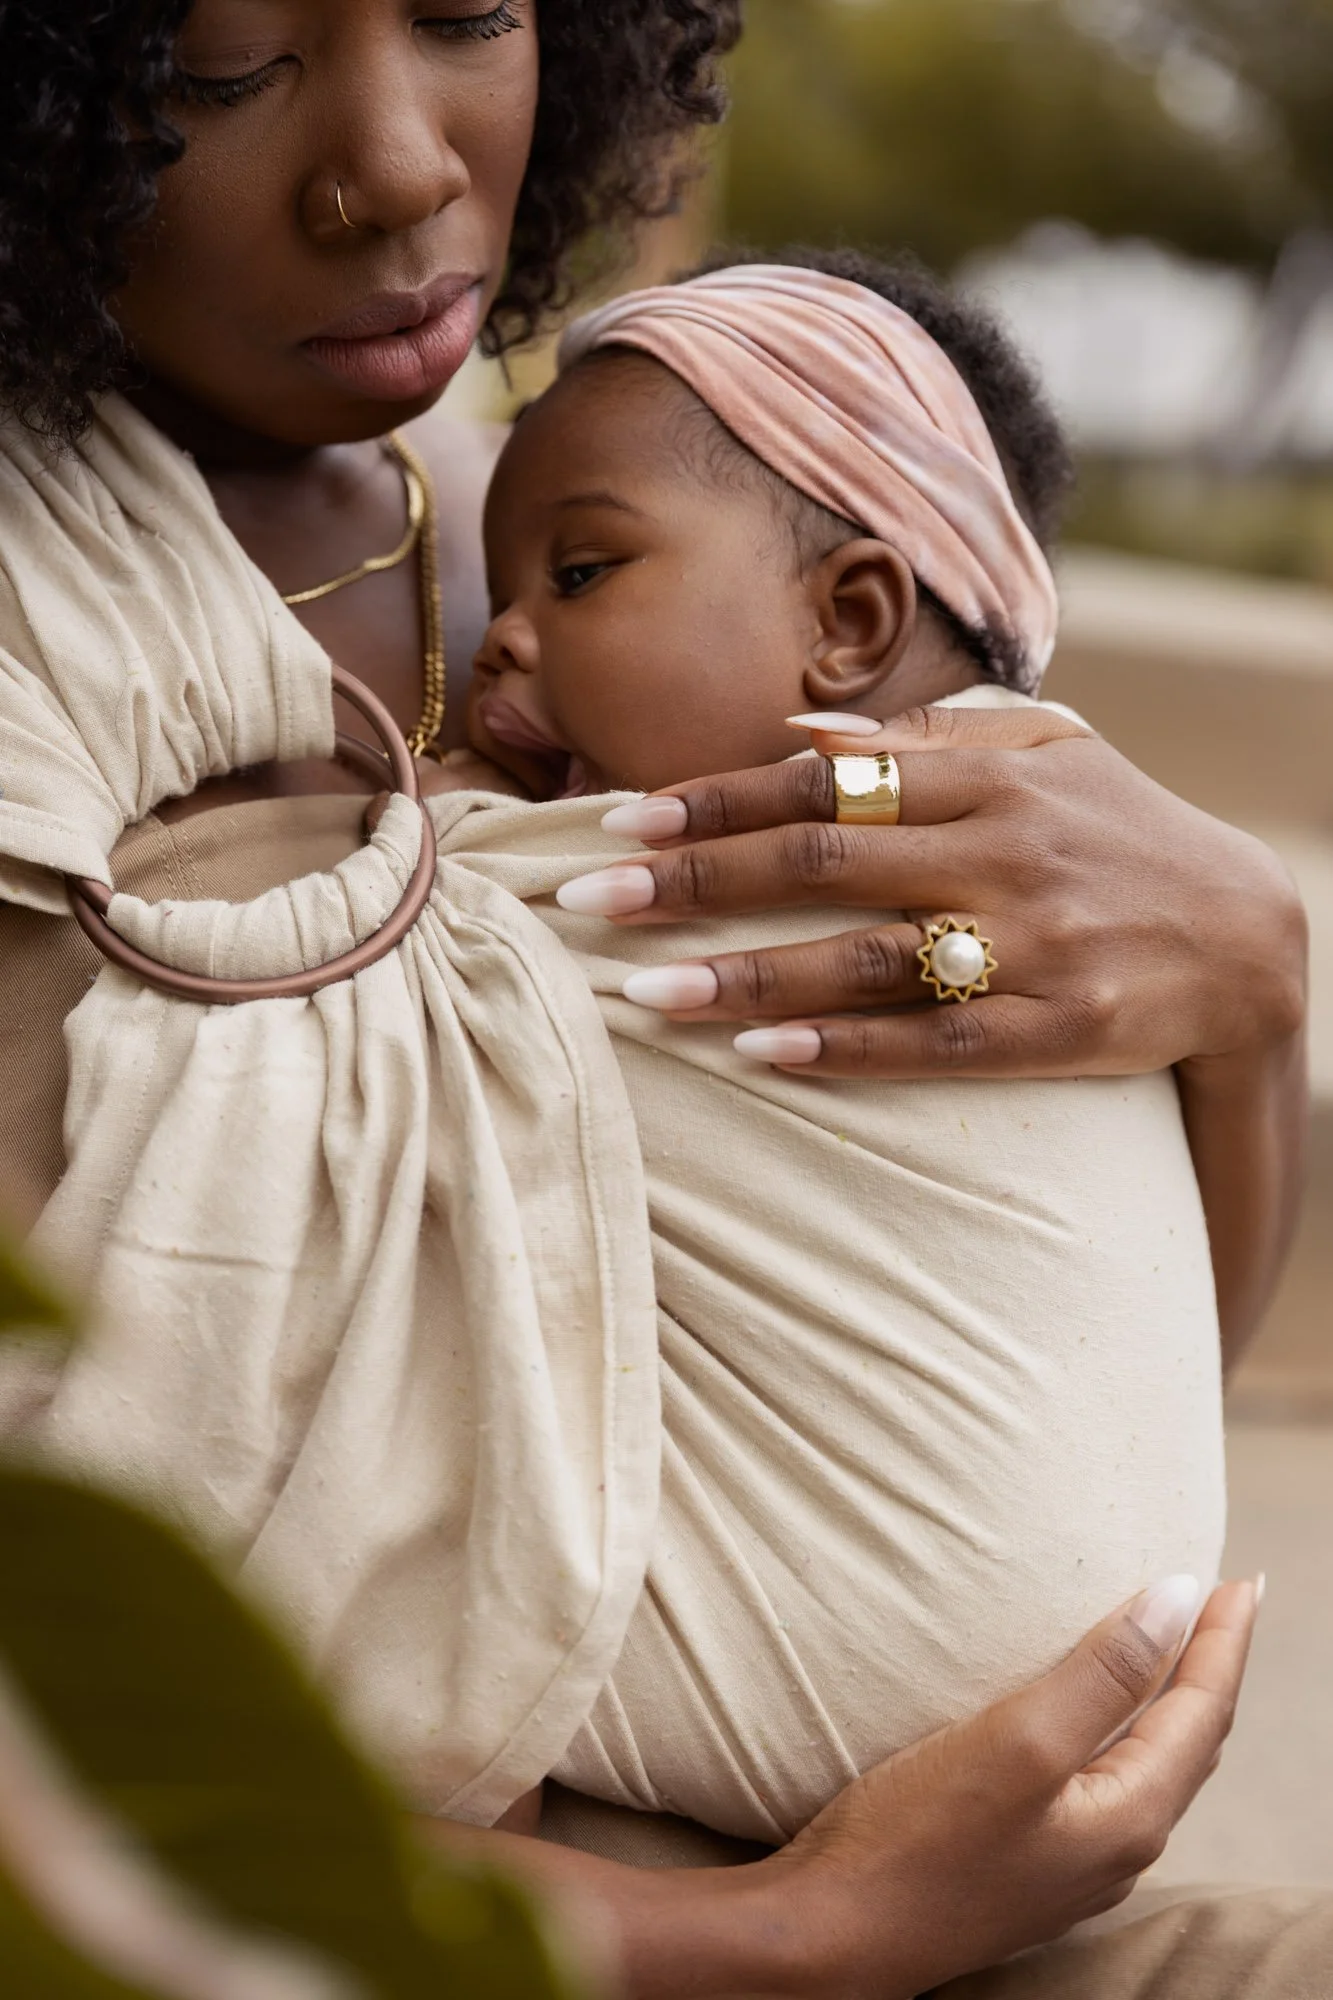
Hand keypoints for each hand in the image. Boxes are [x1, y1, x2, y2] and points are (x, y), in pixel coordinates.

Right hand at [418, 1580, 1258, 1999]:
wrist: (833, 1933)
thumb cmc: (916, 1838)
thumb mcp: (1017, 1740)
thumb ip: (1103, 1671)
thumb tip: (1179, 1597)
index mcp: (1127, 1815)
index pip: (1202, 1709)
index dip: (1223, 1638)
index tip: (1241, 1578)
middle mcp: (1116, 1847)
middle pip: (1190, 1738)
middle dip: (1211, 1664)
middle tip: (1224, 1601)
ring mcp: (1073, 1860)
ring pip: (1152, 1761)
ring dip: (1173, 1696)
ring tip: (1178, 1645)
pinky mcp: (1030, 1858)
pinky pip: (1109, 1779)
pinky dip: (1126, 1727)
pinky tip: (1101, 1715)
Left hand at [563, 706, 1305, 1078]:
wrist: (1251, 935)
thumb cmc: (1121, 832)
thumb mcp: (1045, 751)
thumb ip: (925, 741)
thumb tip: (794, 741)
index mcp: (990, 776)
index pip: (825, 783)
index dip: (716, 800)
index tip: (621, 818)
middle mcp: (1006, 851)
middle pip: (823, 863)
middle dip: (694, 881)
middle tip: (586, 899)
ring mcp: (1038, 943)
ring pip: (869, 959)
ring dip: (747, 977)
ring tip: (643, 994)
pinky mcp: (1066, 1029)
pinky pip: (940, 1044)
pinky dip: (850, 1048)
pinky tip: (764, 1056)